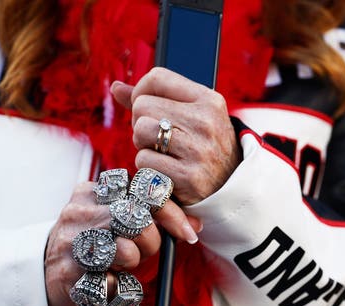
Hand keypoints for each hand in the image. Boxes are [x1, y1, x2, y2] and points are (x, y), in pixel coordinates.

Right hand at [44, 181, 201, 305]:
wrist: (43, 273)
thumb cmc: (89, 245)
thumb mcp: (115, 224)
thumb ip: (151, 219)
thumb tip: (194, 225)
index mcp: (92, 192)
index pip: (141, 192)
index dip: (170, 212)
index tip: (187, 233)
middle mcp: (79, 211)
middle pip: (137, 220)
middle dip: (151, 241)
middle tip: (143, 251)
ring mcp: (70, 241)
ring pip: (126, 251)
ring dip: (132, 263)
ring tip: (119, 265)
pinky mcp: (67, 273)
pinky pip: (111, 283)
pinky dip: (116, 287)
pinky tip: (105, 281)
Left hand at [111, 67, 240, 204]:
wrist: (229, 188)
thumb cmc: (202, 147)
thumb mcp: (191, 117)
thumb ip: (154, 99)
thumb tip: (115, 87)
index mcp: (208, 100)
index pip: (157, 77)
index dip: (140, 92)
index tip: (146, 110)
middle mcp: (205, 121)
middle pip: (142, 105)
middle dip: (140, 123)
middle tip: (156, 139)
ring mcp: (198, 150)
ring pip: (140, 130)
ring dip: (142, 145)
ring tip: (160, 153)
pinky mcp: (188, 177)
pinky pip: (143, 161)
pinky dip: (146, 169)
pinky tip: (165, 172)